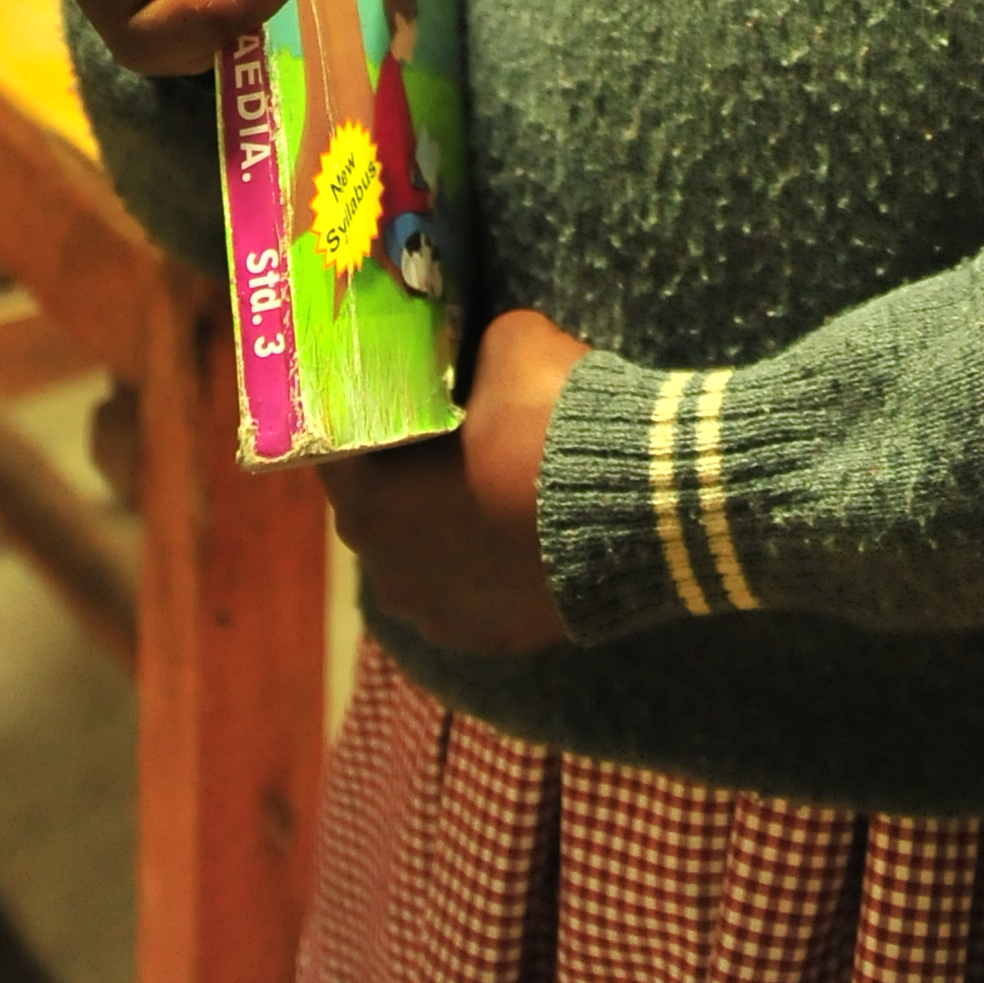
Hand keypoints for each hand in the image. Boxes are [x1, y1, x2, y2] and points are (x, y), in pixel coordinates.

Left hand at [322, 307, 586, 653]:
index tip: (390, 390)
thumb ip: (472, 353)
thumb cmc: (556, 422)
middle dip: (406, 472)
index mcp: (369, 504)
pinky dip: (489, 564)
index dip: (363, 414)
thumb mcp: (510, 343)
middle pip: (379, 508)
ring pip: (426, 557)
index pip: (338, 450)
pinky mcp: (493, 638)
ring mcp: (440, 615)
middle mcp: (388, 573)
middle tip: (447, 431)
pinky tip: (524, 530)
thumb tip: (476, 355)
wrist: (645, 505)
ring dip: (447, 524)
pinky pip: (474, 591)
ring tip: (494, 484)